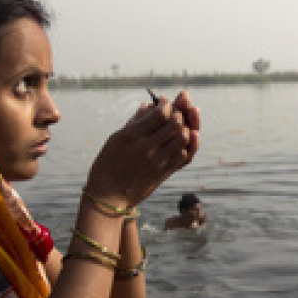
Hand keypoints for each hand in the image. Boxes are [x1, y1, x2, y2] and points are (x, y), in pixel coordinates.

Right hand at [85, 90, 200, 206]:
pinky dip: (189, 144)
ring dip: (185, 127)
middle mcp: (146, 147)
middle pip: (175, 123)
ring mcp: (157, 161)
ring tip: (179, 125)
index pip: (160, 113)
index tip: (164, 102)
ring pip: (183, 138)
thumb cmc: (108, 164)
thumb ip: (134, 121)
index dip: (167, 104)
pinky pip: (184, 155)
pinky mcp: (164, 173)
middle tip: (174, 112)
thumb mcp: (115, 138)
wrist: (108, 195)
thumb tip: (149, 105)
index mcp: (132, 135)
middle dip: (179, 113)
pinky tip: (185, 138)